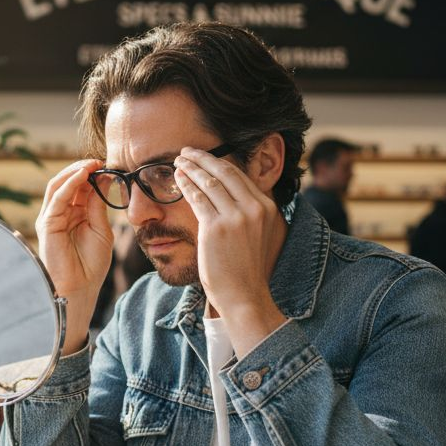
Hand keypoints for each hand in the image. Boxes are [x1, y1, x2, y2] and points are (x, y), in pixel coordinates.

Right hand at [34, 159, 113, 353]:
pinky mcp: (46, 223)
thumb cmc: (91, 264)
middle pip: (67, 183)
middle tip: (99, 160)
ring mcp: (51, 217)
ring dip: (74, 172)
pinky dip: (69, 183)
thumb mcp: (101, 229)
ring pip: (58, 185)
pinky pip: (57, 198)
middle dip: (82, 169)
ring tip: (91, 164)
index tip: (107, 164)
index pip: (80, 187)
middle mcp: (60, 213)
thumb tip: (105, 177)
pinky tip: (83, 175)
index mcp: (74, 214)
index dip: (92, 174)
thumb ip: (99, 205)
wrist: (81, 288)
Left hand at [173, 147, 286, 353]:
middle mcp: (255, 208)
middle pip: (225, 172)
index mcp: (268, 207)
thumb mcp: (258, 233)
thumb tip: (230, 193)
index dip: (219, 162)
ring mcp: (236, 217)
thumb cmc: (246, 267)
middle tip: (187, 151)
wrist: (244, 294)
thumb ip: (249, 211)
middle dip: (203, 158)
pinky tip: (178, 178)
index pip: (240, 176)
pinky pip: (197, 198)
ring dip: (191, 168)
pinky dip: (186, 185)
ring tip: (178, 161)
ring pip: (209, 182)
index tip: (205, 156)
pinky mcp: (216, 227)